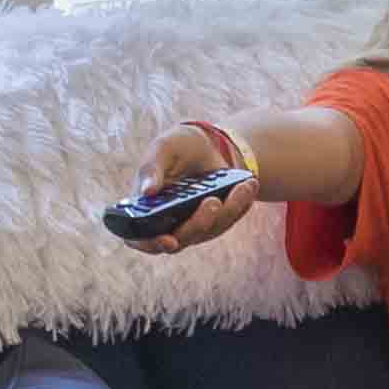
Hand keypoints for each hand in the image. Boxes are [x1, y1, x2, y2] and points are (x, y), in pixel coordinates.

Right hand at [121, 121, 252, 252]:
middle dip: (199, 223)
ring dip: (228, 210)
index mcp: (144, 210)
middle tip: (213, 201)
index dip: (151, 243)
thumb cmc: (176, 147)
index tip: (168, 239)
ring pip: (210, 230)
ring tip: (241, 185)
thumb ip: (151, 168)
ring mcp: (192, 226)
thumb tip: (147, 192)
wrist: (204, 145)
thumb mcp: (163, 148)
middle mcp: (166, 224)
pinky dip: (240, 204)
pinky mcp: (215, 222)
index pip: (139, 238)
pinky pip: (228, 221)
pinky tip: (248, 184)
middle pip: (181, 239)